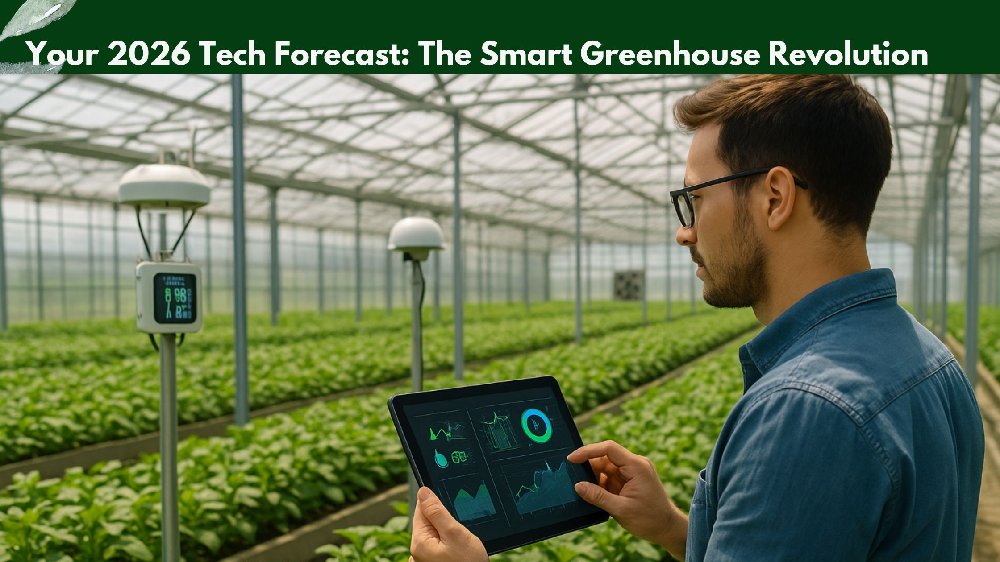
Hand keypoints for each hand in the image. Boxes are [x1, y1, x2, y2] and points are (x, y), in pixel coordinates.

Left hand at [410, 486, 487, 561]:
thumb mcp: (455, 534)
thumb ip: (437, 512)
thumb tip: (423, 492)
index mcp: (419, 543)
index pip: (421, 510)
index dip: (436, 503)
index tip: (450, 507)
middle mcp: (418, 554)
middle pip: (429, 523)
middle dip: (445, 521)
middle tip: (461, 531)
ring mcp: (426, 561)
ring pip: (436, 536)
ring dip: (449, 534)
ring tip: (462, 544)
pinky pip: (440, 548)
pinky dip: (450, 546)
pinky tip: (460, 552)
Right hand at [567, 440, 686, 556]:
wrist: (667, 529)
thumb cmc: (650, 519)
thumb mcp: (621, 509)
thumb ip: (598, 496)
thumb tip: (578, 486)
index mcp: (636, 466)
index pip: (608, 448)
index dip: (588, 451)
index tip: (572, 459)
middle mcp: (635, 464)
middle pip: (605, 457)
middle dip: (589, 468)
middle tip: (573, 479)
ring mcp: (632, 472)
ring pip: (606, 467)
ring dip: (594, 478)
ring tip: (584, 491)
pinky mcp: (629, 480)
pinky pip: (610, 476)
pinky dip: (600, 484)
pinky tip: (593, 495)